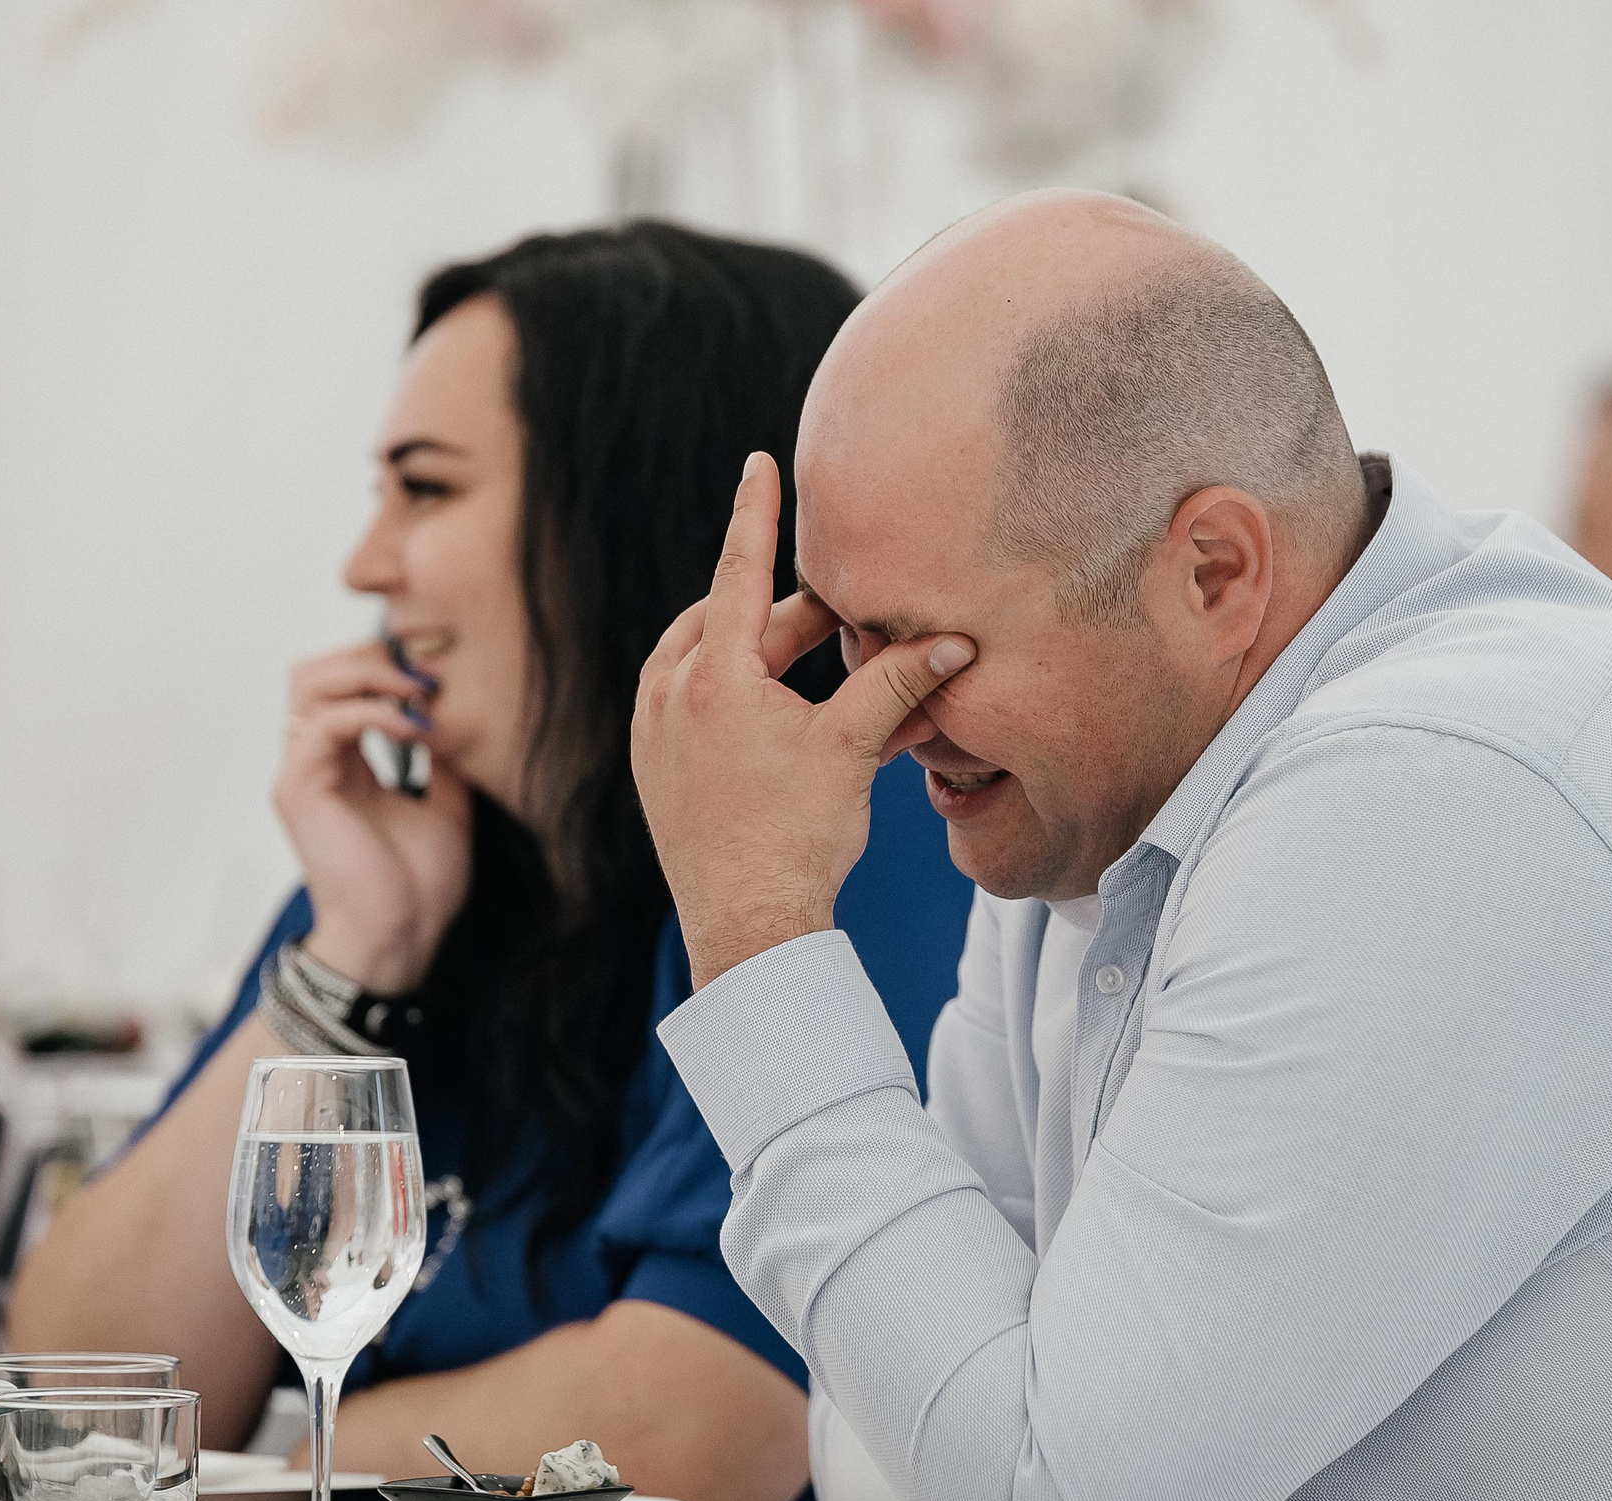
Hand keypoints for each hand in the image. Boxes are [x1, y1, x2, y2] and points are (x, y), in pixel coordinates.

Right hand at [273, 639, 473, 992]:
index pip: (343, 683)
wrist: (402, 937)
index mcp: (343, 763)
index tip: (443, 665)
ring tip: (418, 692)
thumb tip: (459, 719)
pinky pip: (324, 722)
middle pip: (315, 669)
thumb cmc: (420, 886)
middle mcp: (314, 761)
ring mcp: (300, 772)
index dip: (386, 662)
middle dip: (372, 654)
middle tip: (427, 670)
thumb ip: (442, 759)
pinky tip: (414, 728)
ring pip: (308, 681)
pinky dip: (371, 712)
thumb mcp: (447, 805)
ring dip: (367, 673)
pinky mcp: (299, 788)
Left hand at [632, 452, 974, 986]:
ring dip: (762, 658)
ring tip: (815, 673)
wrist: (748, 926)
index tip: (759, 463)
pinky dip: (736, 697)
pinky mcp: (653, 770)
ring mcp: (652, 734)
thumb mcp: (854, 748)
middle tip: (846, 626)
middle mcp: (669, 695)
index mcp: (713, 676)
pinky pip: (690, 707)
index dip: (757, 512)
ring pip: (707, 663)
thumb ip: (898, 684)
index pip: (739, 569)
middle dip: (791, 621)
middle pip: (732, 623)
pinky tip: (778, 718)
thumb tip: (958, 641)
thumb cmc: (799, 836)